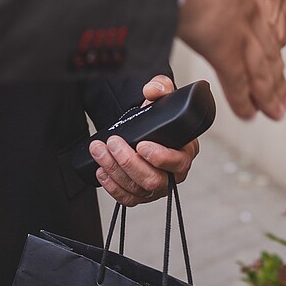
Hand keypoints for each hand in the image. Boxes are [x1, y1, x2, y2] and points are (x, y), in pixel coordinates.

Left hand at [90, 74, 199, 206]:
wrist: (147, 130)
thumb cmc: (159, 118)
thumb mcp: (163, 97)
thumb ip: (160, 87)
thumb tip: (152, 90)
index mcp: (186, 151)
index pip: (179, 162)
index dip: (160, 156)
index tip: (142, 144)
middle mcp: (174, 173)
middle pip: (154, 179)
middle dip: (129, 162)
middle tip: (113, 143)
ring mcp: (158, 186)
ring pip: (137, 189)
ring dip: (115, 170)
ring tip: (100, 151)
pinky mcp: (142, 194)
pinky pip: (128, 199)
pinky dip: (112, 187)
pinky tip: (101, 170)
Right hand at [159, 0, 285, 120]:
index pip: (252, 11)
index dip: (260, 30)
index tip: (270, 45)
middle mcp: (244, 6)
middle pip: (264, 43)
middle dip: (274, 70)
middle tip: (284, 92)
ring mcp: (238, 29)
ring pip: (259, 66)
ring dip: (268, 90)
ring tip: (278, 109)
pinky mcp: (226, 49)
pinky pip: (238, 81)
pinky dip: (245, 98)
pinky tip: (251, 114)